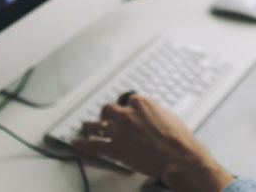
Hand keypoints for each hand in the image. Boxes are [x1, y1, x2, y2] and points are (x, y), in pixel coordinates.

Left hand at [71, 93, 232, 191]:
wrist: (178, 157)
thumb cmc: (178, 139)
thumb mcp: (168, 116)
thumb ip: (154, 113)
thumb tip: (150, 116)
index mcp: (142, 103)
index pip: (125, 98)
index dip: (123, 106)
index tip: (122, 110)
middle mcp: (127, 113)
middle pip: (107, 109)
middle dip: (105, 115)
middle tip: (105, 120)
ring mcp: (119, 130)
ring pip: (95, 124)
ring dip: (89, 127)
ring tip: (86, 129)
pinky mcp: (114, 148)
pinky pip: (92, 145)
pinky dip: (82, 144)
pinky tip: (77, 143)